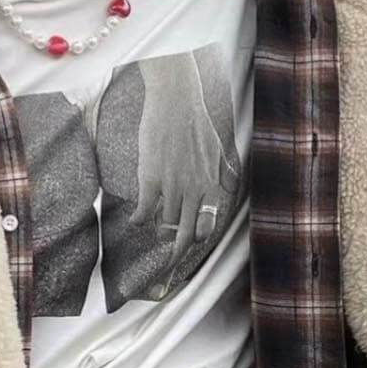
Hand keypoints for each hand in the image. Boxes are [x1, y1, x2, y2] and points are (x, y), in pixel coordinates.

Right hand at [129, 53, 233, 273]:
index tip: (187, 246)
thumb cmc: (196, 122)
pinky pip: (145, 212)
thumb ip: (223, 170)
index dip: (196, 241)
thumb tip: (231, 181)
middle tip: (166, 266)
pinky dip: (139, 220)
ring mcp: (173, 186)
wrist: (175, 101)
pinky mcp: (152, 178)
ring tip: (152, 228)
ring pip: (166, 225)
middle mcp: (194, 191)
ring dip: (157, 231)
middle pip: (187, 236)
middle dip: (175, 255)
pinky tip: (135, 221)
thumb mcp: (217, 148)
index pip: (207, 227)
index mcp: (210, 186)